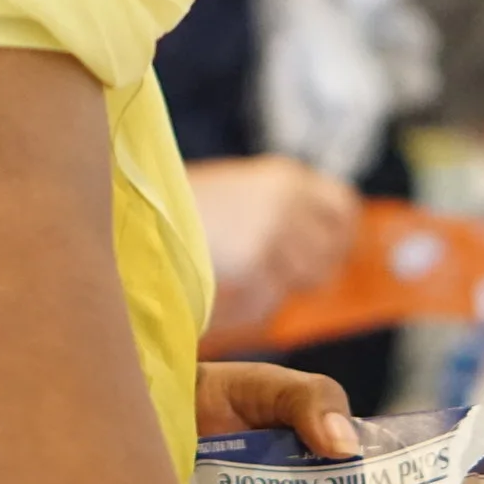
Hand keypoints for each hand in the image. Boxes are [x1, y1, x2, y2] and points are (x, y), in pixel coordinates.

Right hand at [191, 156, 360, 333]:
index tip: (329, 250)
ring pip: (301, 281)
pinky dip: (247, 305)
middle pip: (331, 252)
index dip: (340, 235)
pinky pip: (267, 302)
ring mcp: (273, 235)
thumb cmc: (184, 206)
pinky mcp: (254, 267)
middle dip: (312, 270)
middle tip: (282, 277)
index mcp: (286, 178)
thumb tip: (322, 248)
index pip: (344, 207)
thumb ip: (283, 212)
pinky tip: (222, 290)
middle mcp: (288, 203)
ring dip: (276, 288)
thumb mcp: (244, 192)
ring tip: (240, 278)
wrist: (139, 215)